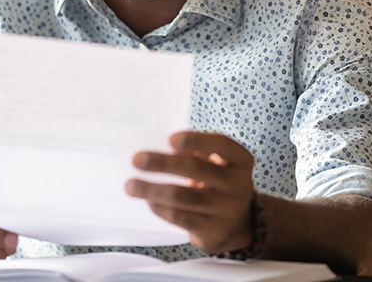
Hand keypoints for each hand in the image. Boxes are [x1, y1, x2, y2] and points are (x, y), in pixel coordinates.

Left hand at [125, 131, 254, 254]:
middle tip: (137, 159)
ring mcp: (228, 209)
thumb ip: (196, 151)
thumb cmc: (216, 180)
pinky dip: (162, 209)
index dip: (195, 140)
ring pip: (185, 196)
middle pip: (197, 169)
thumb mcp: (216, 162)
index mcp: (240, 160)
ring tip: (131, 185)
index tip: (169, 139)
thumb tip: (154, 149)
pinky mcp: (215, 231)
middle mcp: (239, 184)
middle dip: (163, 163)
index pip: (221, 144)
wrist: (235, 223)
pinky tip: (149, 201)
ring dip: (154, 189)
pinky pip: (183, 218)